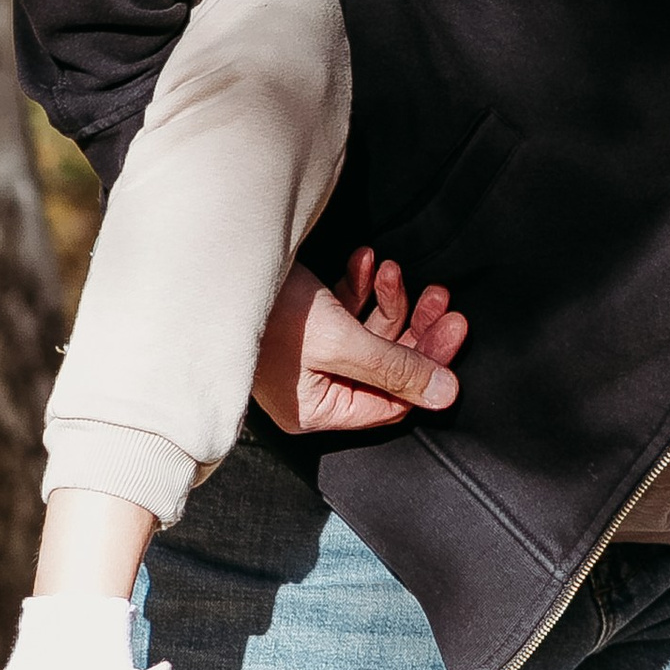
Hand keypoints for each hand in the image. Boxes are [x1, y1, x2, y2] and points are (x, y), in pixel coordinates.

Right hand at [252, 246, 466, 436]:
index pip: (392, 400)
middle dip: (414, 327)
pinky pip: (345, 308)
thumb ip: (394, 367)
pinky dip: (359, 284)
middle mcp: (314, 386)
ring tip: (393, 269)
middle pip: (385, 364)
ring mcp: (307, 352)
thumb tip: (446, 394)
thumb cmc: (267, 314)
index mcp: (318, 409)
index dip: (427, 365)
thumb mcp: (338, 342)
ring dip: (388, 298)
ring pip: (369, 331)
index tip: (454, 328)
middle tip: (442, 299)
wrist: (215, 268)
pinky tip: (365, 261)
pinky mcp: (303, 320)